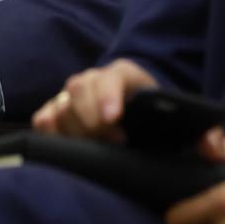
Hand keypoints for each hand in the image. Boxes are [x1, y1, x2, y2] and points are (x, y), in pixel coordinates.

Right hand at [34, 58, 159, 141]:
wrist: (136, 114)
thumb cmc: (152, 118)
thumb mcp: (164, 113)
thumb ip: (165, 119)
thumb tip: (181, 139)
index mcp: (123, 73)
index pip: (111, 78)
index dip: (109, 96)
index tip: (114, 118)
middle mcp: (92, 78)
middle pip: (80, 90)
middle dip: (93, 120)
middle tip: (113, 142)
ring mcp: (71, 93)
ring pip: (62, 105)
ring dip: (76, 132)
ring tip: (95, 149)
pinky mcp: (55, 110)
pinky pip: (43, 118)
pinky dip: (50, 132)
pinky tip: (64, 145)